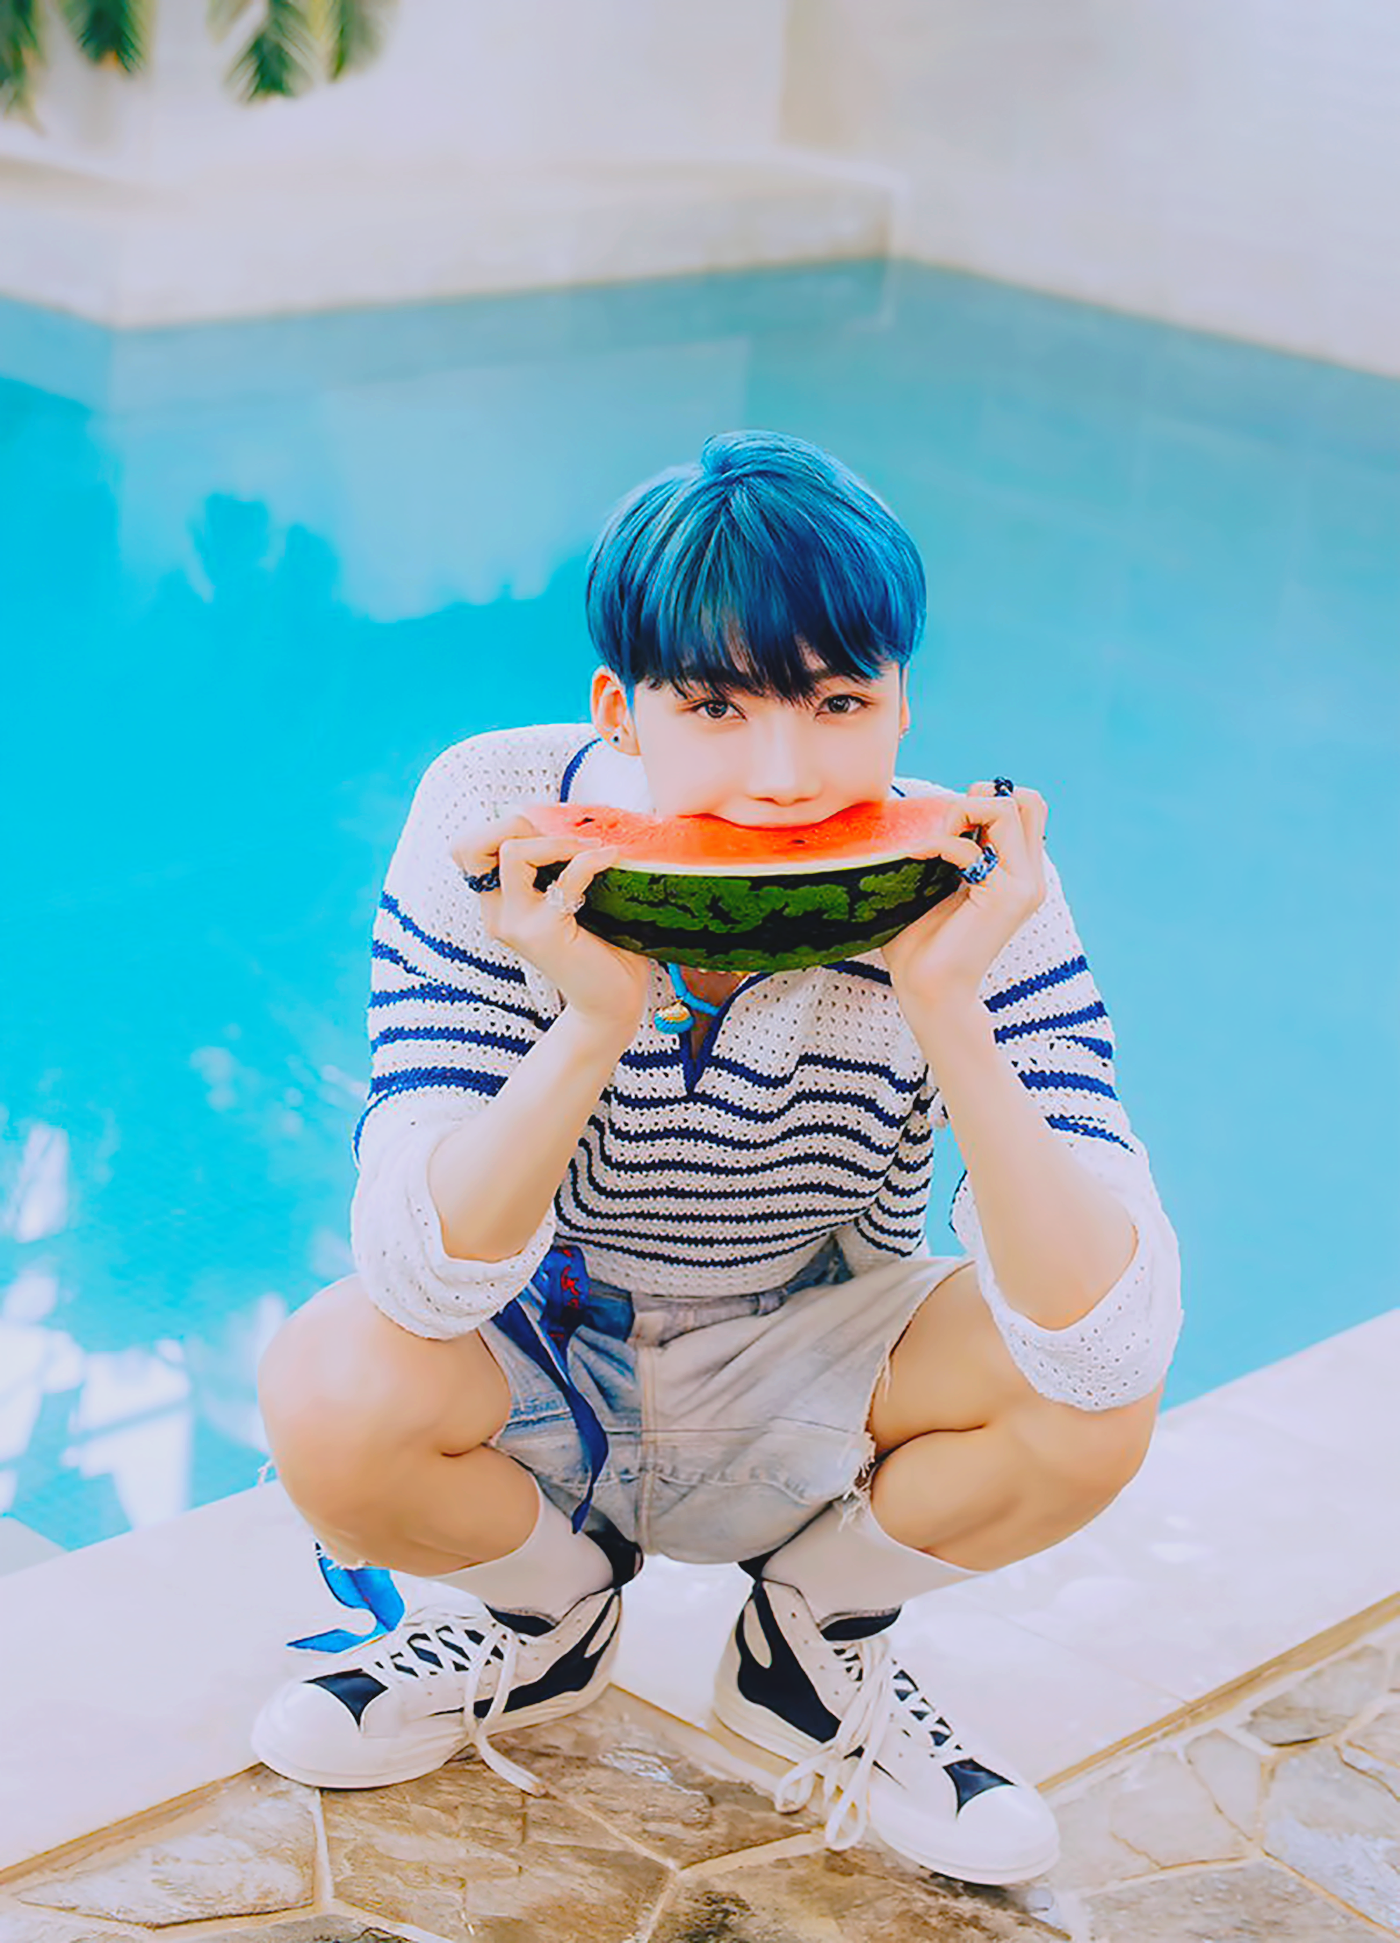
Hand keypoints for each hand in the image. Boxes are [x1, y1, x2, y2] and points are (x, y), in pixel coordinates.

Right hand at [450, 813, 650, 1035]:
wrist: (610, 1003)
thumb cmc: (600, 949)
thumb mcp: (569, 900)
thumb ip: (558, 867)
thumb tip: (577, 818)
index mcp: (500, 904)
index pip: (466, 850)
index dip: (498, 827)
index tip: (543, 831)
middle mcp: (499, 914)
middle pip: (473, 845)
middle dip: (515, 823)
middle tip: (558, 837)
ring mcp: (517, 924)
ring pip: (512, 854)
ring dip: (554, 841)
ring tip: (587, 848)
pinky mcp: (545, 933)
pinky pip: (566, 878)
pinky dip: (590, 859)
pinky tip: (610, 857)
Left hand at [881, 783, 1049, 1012]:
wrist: (929, 990)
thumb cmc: (922, 942)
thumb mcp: (939, 882)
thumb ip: (950, 847)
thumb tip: (932, 809)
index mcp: (1018, 872)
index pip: (1026, 807)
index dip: (986, 801)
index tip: (949, 827)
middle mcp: (1030, 876)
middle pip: (1029, 800)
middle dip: (978, 799)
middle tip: (945, 829)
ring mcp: (1024, 885)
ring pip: (1010, 808)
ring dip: (962, 811)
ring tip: (933, 842)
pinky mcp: (1006, 897)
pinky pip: (973, 846)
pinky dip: (939, 842)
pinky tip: (916, 857)